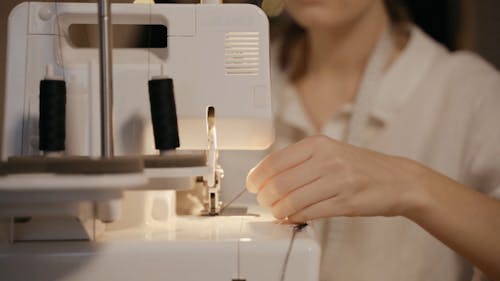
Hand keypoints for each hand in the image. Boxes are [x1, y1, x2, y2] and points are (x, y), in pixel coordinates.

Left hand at [246, 135, 426, 222]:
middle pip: (279, 182)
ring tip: (277, 211)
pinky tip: (291, 217)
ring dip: (278, 210)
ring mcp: (336, 181)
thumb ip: (300, 160)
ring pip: (291, 200)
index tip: (252, 184)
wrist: (397, 179)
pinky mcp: (344, 202)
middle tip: (264, 202)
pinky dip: (294, 217)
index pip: (275, 160)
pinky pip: (309, 213)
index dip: (257, 176)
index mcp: (318, 143)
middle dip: (265, 197)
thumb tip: (267, 175)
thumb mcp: (330, 151)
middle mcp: (326, 159)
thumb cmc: (361, 166)